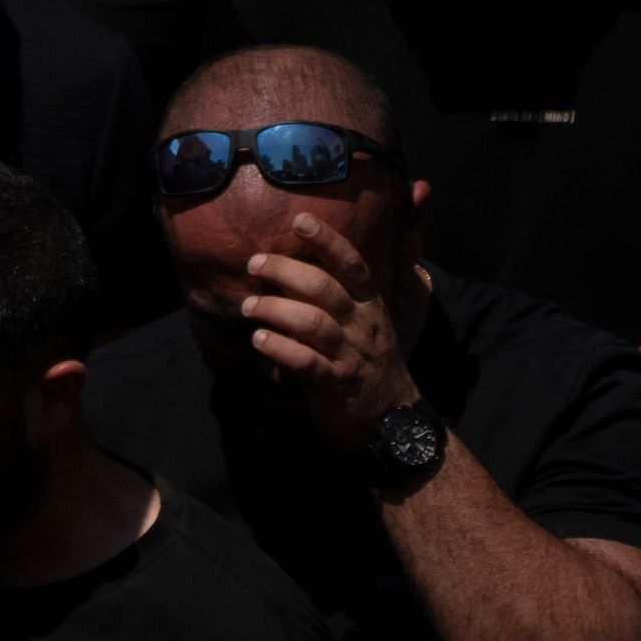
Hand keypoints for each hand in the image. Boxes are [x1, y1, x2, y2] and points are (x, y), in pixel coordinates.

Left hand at [239, 212, 428, 454]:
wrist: (393, 420)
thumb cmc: (367, 363)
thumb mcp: (364, 324)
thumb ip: (336, 296)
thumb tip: (289, 266)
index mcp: (369, 306)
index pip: (352, 266)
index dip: (327, 241)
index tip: (299, 219)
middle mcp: (362, 325)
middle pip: (325, 289)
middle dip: (286, 271)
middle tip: (254, 263)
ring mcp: (351, 356)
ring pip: (313, 323)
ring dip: (275, 310)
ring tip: (248, 306)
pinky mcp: (336, 385)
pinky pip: (307, 362)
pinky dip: (281, 348)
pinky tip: (259, 340)